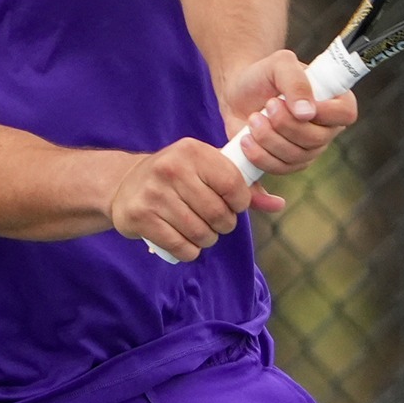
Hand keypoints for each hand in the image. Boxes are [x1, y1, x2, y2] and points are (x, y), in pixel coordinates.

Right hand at [108, 137, 255, 261]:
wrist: (125, 184)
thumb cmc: (179, 178)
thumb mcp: (209, 170)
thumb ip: (244, 187)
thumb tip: (278, 205)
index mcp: (193, 151)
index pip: (232, 183)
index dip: (240, 202)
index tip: (234, 206)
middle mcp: (171, 168)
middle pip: (217, 212)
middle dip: (224, 225)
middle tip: (217, 222)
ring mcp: (153, 193)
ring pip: (200, 232)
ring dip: (208, 239)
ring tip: (202, 231)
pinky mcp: (140, 217)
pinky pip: (180, 246)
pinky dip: (189, 251)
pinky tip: (187, 243)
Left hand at [220, 49, 359, 177]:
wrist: (239, 93)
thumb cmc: (264, 75)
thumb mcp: (280, 64)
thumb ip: (295, 82)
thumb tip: (306, 114)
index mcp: (334, 100)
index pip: (345, 114)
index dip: (324, 113)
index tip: (294, 102)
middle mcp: (327, 127)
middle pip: (317, 139)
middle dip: (286, 124)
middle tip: (268, 105)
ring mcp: (309, 149)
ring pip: (296, 156)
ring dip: (269, 138)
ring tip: (253, 118)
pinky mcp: (288, 163)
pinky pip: (280, 168)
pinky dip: (259, 155)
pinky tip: (246, 138)